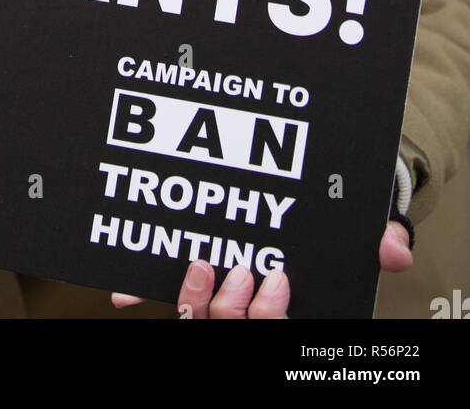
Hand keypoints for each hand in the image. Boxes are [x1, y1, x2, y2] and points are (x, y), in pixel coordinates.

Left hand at [110, 223, 411, 317]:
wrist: (307, 188)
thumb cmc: (329, 217)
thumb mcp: (358, 224)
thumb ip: (377, 236)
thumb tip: (393, 250)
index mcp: (287, 301)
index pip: (274, 327)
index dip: (268, 315)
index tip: (275, 279)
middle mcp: (248, 308)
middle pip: (231, 329)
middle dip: (232, 308)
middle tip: (241, 270)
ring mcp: (214, 298)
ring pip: (195, 321)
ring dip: (191, 299)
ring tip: (198, 265)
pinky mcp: (186, 282)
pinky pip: (159, 299)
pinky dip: (141, 294)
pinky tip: (123, 293)